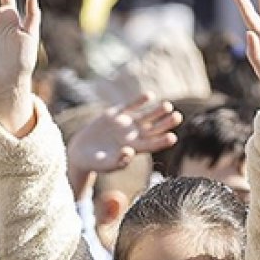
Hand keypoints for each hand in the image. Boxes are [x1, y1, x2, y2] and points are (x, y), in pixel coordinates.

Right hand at [68, 94, 182, 173]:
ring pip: (145, 116)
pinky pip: (130, 105)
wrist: (81, 152)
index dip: (162, 141)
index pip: (152, 144)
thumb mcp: (106, 164)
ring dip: (157, 111)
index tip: (173, 137)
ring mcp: (126, 124)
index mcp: (135, 149)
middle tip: (178, 117)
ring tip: (167, 106)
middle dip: (166, 123)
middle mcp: (134, 135)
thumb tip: (129, 152)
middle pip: (154, 128)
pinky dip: (139, 100)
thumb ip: (118, 160)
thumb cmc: (96, 162)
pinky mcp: (116, 114)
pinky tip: (149, 96)